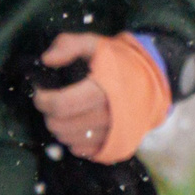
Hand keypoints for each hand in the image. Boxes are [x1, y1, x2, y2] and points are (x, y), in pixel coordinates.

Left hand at [32, 34, 115, 162]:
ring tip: (65, 112)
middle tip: (53, 102)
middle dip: (49, 114)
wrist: (154, 80)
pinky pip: (81, 150)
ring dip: (60, 127)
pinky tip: (78, 124)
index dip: (43, 100)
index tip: (40, 92)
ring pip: (68, 139)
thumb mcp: (95, 44)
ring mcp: (112, 134)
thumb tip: (46, 60)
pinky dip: (73, 139)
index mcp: (103, 89)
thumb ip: (69, 45)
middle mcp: (108, 116)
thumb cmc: (120, 62)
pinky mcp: (114, 147)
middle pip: (61, 126)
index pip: (61, 105)